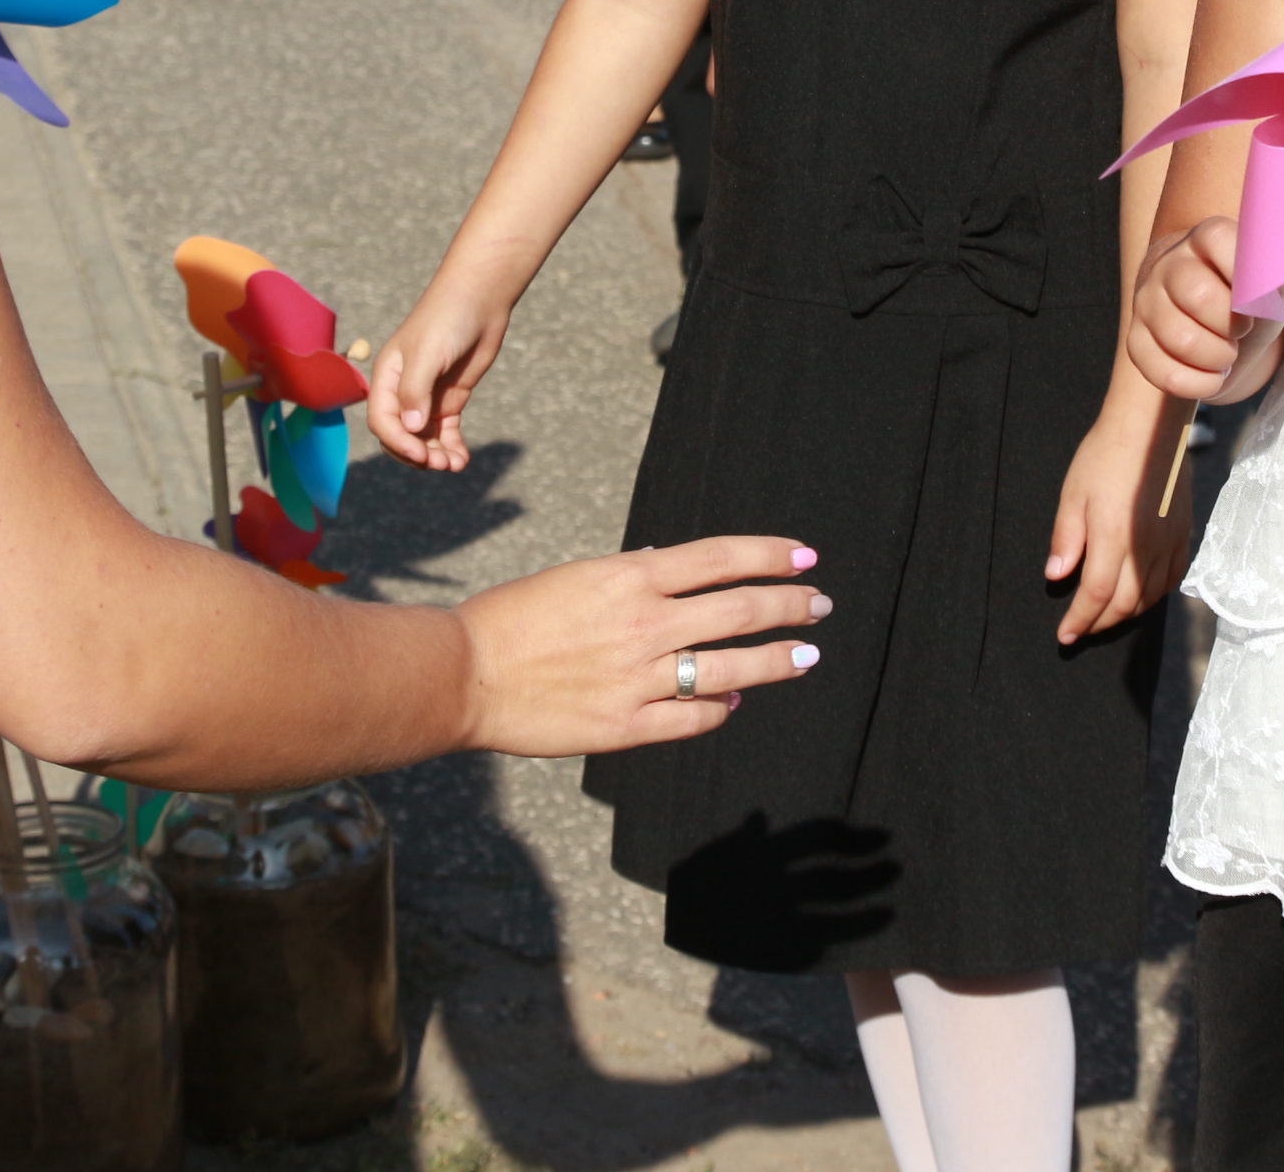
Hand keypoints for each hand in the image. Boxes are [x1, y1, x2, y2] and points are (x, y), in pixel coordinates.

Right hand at [372, 280, 509, 471]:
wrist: (480, 300)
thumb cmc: (447, 319)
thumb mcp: (427, 354)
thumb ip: (416, 391)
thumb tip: (412, 428)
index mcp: (387, 378)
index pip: (382, 422)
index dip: (399, 443)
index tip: (422, 455)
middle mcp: (403, 391)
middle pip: (401, 435)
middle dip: (417, 454)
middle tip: (440, 464)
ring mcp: (428, 396)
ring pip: (424, 438)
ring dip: (436, 455)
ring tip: (455, 465)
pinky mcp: (450, 398)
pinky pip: (446, 431)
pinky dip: (451, 447)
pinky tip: (462, 459)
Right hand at [455, 537, 828, 755]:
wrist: (463, 675)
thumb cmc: (512, 618)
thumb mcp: (576, 576)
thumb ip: (631, 577)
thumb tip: (675, 569)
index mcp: (629, 577)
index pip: (721, 559)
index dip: (771, 556)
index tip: (806, 557)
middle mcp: (643, 624)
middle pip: (739, 611)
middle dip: (790, 607)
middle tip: (820, 606)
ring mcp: (637, 679)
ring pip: (729, 667)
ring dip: (777, 661)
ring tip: (805, 656)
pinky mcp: (625, 727)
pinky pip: (693, 718)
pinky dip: (721, 707)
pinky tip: (735, 700)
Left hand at [1046, 400, 1188, 644]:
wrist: (1150, 426)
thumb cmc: (1106, 454)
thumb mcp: (1073, 494)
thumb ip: (1066, 539)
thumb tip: (1056, 576)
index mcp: (1115, 537)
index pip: (1097, 596)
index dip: (1080, 620)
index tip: (1065, 635)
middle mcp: (1146, 546)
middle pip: (1126, 604)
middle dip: (1101, 623)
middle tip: (1082, 627)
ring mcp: (1170, 541)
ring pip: (1151, 596)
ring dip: (1127, 613)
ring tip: (1106, 615)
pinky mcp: (1185, 532)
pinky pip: (1174, 577)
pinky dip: (1155, 594)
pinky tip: (1141, 593)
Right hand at [1127, 219, 1283, 405]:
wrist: (1215, 321)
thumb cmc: (1246, 297)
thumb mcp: (1268, 284)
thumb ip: (1269, 281)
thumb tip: (1257, 297)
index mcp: (1205, 239)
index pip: (1217, 240)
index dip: (1244, 274)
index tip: (1255, 297)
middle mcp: (1168, 264)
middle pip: (1197, 295)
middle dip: (1232, 325)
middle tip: (1242, 331)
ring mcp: (1146, 302)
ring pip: (1180, 339)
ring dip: (1218, 358)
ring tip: (1227, 354)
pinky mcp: (1136, 341)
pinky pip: (1163, 373)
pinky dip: (1199, 385)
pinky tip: (1212, 376)